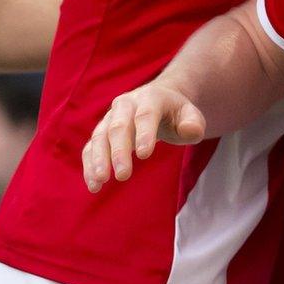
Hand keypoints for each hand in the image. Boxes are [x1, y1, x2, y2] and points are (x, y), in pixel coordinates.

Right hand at [83, 83, 206, 191]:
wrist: (158, 101)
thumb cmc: (176, 114)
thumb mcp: (191, 116)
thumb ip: (193, 124)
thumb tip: (190, 131)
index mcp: (150, 98)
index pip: (146, 115)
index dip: (145, 134)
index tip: (145, 155)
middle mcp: (126, 105)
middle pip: (119, 127)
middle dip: (119, 151)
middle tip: (123, 175)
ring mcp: (110, 118)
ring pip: (100, 137)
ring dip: (98, 159)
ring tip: (100, 181)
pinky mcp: (101, 132)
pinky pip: (91, 148)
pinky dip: (89, 166)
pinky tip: (93, 185)